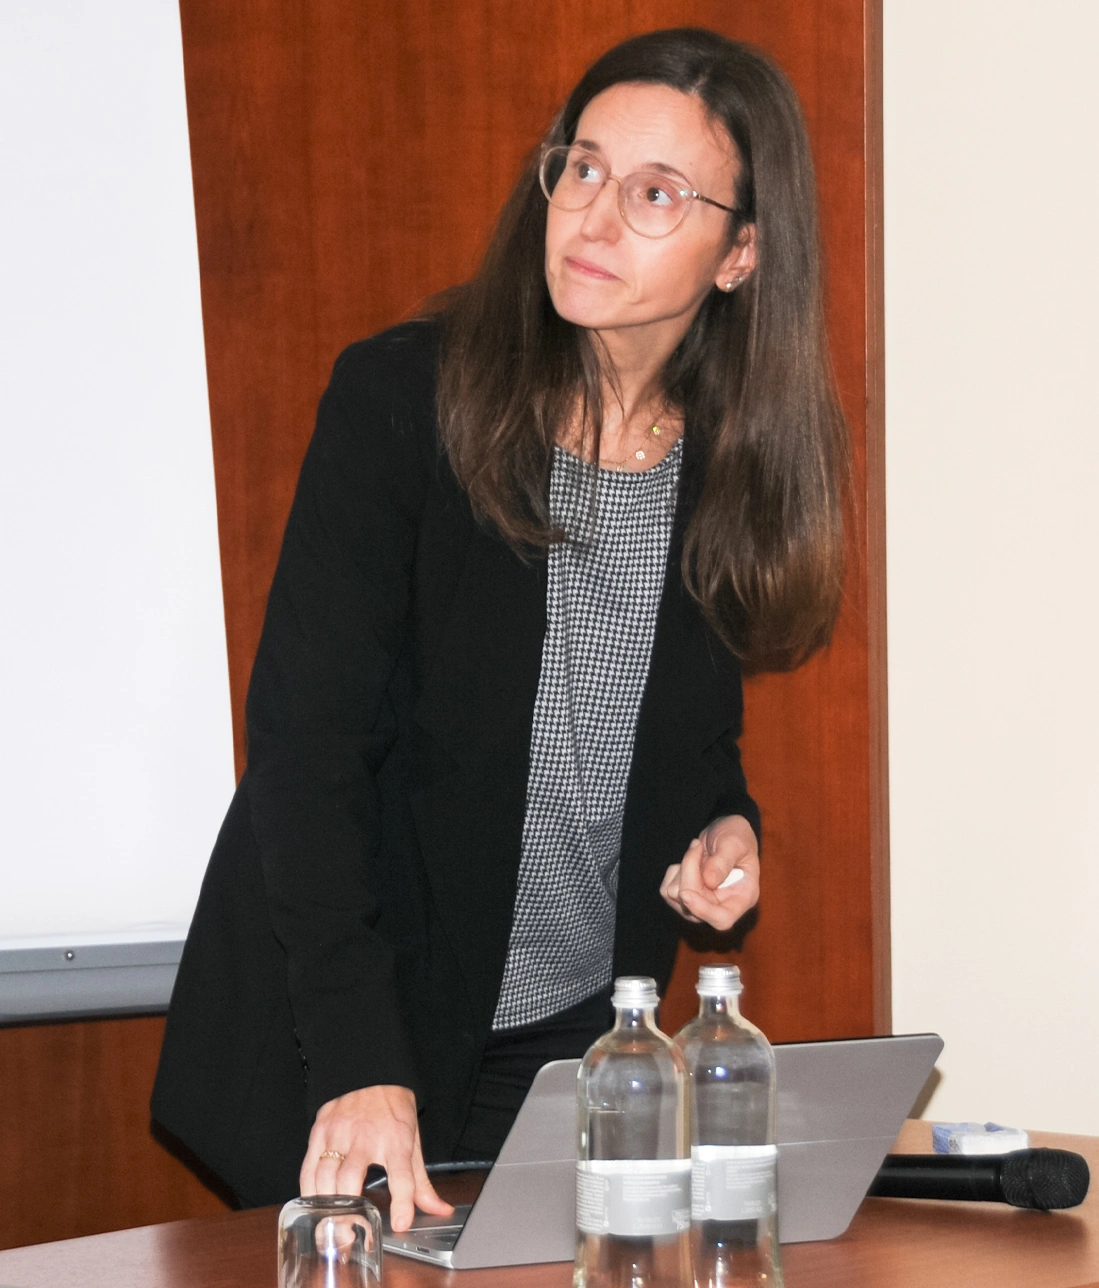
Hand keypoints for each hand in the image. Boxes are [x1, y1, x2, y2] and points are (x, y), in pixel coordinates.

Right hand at [299, 1084, 453, 1232]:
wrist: (372, 1072)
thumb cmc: (393, 1110)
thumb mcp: (413, 1141)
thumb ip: (421, 1182)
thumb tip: (439, 1209)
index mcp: (396, 1139)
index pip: (402, 1174)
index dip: (402, 1202)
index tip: (400, 1224)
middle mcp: (367, 1136)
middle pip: (352, 1178)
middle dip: (347, 1212)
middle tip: (347, 1238)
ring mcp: (340, 1132)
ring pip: (325, 1175)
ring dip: (325, 1206)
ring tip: (330, 1227)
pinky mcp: (320, 1129)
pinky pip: (309, 1166)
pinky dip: (309, 1189)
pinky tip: (314, 1204)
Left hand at [660, 814, 759, 930]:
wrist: (725, 830)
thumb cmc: (736, 836)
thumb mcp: (734, 843)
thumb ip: (722, 861)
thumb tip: (709, 882)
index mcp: (742, 898)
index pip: (722, 919)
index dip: (702, 911)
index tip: (686, 894)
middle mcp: (722, 906)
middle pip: (693, 907)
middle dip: (689, 874)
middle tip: (697, 845)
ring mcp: (702, 904)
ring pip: (676, 897)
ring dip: (682, 869)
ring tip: (697, 850)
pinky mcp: (686, 897)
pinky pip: (667, 890)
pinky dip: (674, 872)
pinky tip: (688, 860)